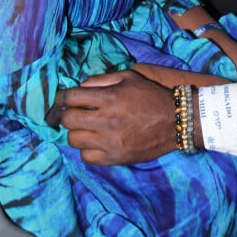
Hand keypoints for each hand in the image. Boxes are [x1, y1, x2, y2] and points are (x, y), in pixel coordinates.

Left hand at [55, 69, 180, 164]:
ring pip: (73, 140)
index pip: (71, 97)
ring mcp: (110, 142)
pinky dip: (87, 149)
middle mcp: (107, 120)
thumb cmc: (151, 96)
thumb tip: (79, 87)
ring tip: (86, 128)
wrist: (175, 121)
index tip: (62, 99)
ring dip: (77, 132)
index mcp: (110, 97)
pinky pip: (86, 157)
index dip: (61, 97)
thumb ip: (102, 79)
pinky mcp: (115, 158)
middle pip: (68, 120)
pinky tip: (95, 142)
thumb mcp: (129, 77)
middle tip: (74, 113)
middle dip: (67, 114)